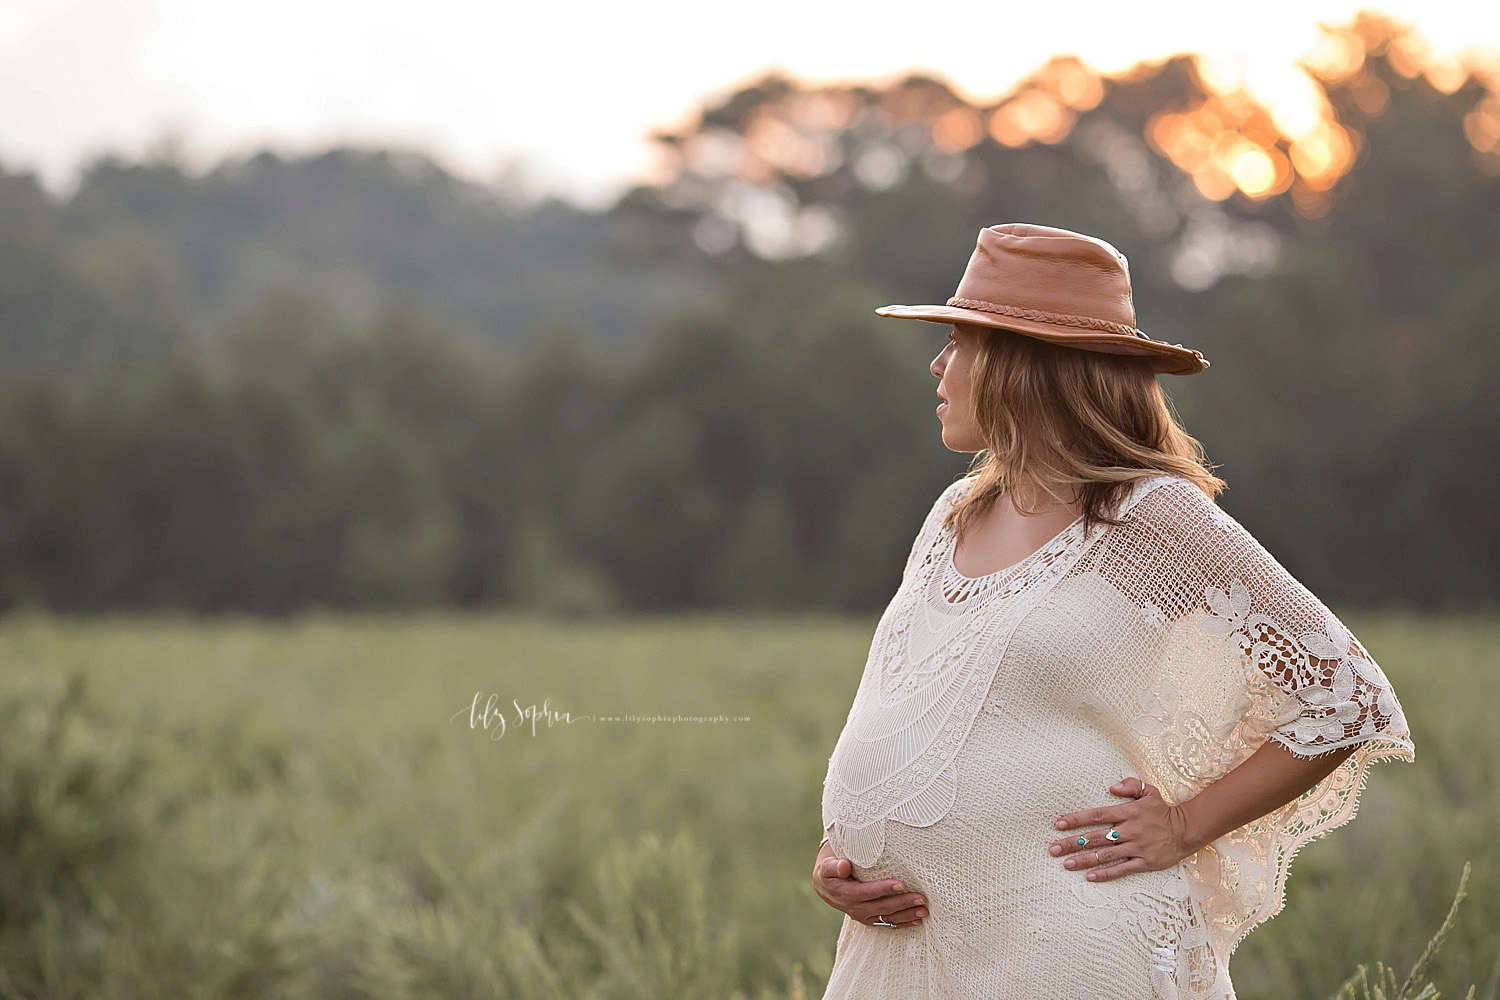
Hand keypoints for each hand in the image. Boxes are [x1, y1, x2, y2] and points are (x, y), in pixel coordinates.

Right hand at [811, 842, 927, 927]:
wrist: (825, 886)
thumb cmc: (830, 870)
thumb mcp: (827, 866)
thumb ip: (834, 866)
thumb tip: (844, 866)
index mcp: (846, 894)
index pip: (867, 892)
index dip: (884, 889)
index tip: (901, 884)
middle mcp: (855, 908)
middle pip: (882, 907)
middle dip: (903, 903)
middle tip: (921, 898)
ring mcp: (864, 916)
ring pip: (888, 917)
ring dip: (907, 915)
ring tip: (924, 911)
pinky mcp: (871, 919)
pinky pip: (888, 923)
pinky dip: (903, 923)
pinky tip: (918, 921)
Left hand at [1046, 777, 1199, 882]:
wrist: (1186, 830)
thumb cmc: (1162, 810)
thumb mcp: (1149, 791)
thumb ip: (1130, 785)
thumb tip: (1110, 786)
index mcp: (1128, 812)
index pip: (1097, 815)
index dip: (1077, 820)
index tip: (1059, 824)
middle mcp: (1130, 830)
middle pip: (1096, 837)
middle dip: (1073, 843)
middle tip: (1053, 849)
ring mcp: (1137, 847)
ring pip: (1106, 855)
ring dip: (1084, 860)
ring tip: (1065, 864)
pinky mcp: (1145, 862)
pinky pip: (1122, 870)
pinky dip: (1105, 874)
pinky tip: (1089, 877)